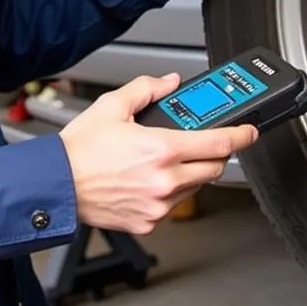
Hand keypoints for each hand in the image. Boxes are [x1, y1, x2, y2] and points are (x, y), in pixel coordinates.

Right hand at [59, 74, 257, 234]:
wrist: (57, 185)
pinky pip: (172, 205)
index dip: (240, 136)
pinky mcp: (149, 222)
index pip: (217, 143)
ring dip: (191, 172)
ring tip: (164, 160)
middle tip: (204, 142)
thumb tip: (169, 83)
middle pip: (213, 168)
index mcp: (160, 148)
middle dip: (214, 153)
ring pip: (194, 188)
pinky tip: (148, 179)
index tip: (249, 131)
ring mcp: (158, 205)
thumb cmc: (80, 150)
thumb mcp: (112, 106)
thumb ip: (146, 89)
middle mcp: (164, 180)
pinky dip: (170, 192)